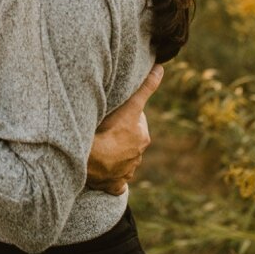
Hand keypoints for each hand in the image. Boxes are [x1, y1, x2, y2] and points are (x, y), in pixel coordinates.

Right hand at [86, 63, 162, 194]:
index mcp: (141, 138)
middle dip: (120, 137)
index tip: (114, 114)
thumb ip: (146, 88)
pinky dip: (111, 179)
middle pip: (129, 142)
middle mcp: (137, 157)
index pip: (136, 122)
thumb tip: (161, 69)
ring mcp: (125, 173)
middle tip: (104, 129)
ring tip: (100, 148)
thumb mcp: (130, 106)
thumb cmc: (110, 130)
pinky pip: (115, 183)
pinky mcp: (114, 185)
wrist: (93, 159)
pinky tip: (104, 174)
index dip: (125, 117)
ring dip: (114, 155)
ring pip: (122, 161)